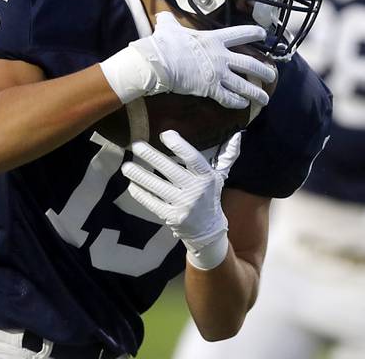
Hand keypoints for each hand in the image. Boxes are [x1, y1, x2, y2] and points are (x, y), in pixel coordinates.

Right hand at [100, 11, 275, 107]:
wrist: (159, 63)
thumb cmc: (164, 44)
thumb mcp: (169, 28)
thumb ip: (170, 21)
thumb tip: (162, 14)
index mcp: (214, 39)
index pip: (241, 33)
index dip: (255, 33)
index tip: (264, 35)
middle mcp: (221, 57)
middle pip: (250, 64)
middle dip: (264, 71)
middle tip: (272, 75)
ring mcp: (218, 74)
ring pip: (244, 85)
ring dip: (256, 92)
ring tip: (265, 98)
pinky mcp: (210, 89)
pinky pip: (228, 98)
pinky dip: (237, 103)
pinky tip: (243, 105)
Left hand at [121, 130, 241, 269]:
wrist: (208, 231)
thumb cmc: (210, 198)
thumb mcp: (220, 177)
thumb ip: (227, 156)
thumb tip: (237, 136)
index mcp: (207, 177)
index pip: (193, 159)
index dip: (179, 146)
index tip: (165, 134)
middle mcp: (196, 190)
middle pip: (170, 170)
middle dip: (151, 156)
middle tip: (136, 145)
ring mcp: (183, 205)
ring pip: (157, 187)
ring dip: (140, 176)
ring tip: (127, 166)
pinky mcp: (172, 217)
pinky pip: (152, 203)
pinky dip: (141, 194)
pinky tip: (131, 185)